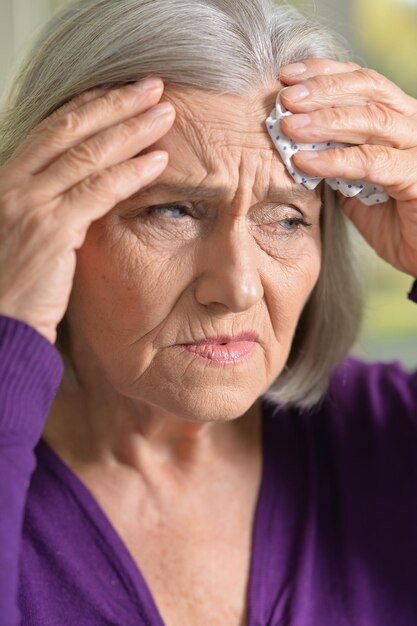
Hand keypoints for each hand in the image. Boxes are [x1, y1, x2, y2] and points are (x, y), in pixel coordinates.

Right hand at [0, 78, 174, 343]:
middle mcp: (13, 183)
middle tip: (153, 86)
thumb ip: (51, 206)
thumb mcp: (25, 234)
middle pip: (72, 129)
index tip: (122, 92)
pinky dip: (132, 173)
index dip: (90, 106)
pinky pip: (99, 192)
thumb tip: (84, 190)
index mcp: (7, 180)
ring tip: (166, 114)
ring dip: (132, 130)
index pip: (53, 130)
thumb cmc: (15, 286)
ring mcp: (29, 204)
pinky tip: (160, 161)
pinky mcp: (50, 230)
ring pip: (89, 154)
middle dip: (117, 104)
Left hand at [279, 59, 416, 277]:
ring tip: (288, 126)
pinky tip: (304, 161)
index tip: (286, 76)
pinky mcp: (416, 176)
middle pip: (367, 89)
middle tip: (284, 97)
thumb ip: (335, 157)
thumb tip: (296, 141)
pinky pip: (370, 161)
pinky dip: (333, 159)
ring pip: (371, 118)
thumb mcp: (356, 181)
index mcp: (399, 118)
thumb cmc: (391, 218)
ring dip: (324, 120)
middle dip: (320, 89)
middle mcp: (413, 124)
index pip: (362, 81)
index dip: (324, 73)